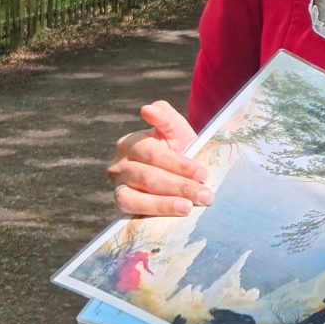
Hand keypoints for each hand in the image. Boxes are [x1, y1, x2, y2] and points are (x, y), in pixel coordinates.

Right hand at [107, 101, 210, 216]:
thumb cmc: (179, 149)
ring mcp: (118, 186)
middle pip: (149, 176)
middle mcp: (120, 164)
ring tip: (189, 207)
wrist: (179, 172)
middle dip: (180, 187)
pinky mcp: (121, 204)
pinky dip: (153, 212)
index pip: (155, 154)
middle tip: (206, 196)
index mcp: (132, 142)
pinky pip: (131, 210)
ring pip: (136, 197)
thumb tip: (147, 109)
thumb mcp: (177, 131)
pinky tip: (174, 214)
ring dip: (165, 204)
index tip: (203, 174)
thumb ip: (166, 117)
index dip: (180, 165)